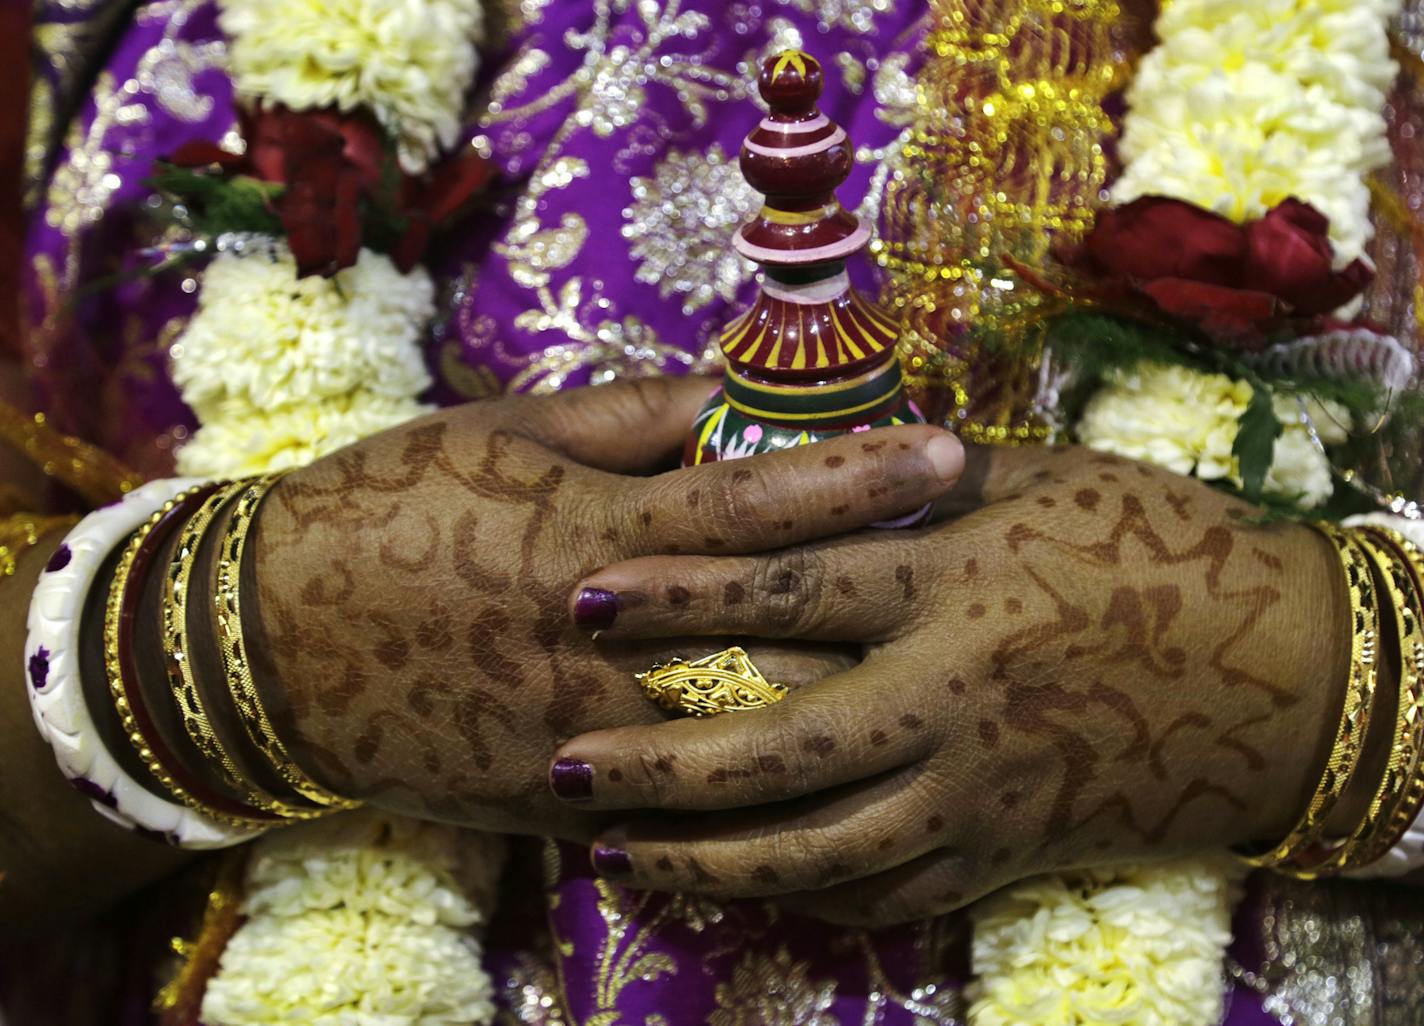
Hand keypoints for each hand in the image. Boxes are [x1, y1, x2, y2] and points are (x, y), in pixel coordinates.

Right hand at [247, 377, 964, 837]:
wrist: (264, 643)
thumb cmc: (386, 511)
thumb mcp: (496, 435)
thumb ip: (623, 419)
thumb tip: (727, 398)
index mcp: (592, 531)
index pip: (753, 501)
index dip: (854, 475)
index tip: (945, 451)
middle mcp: (605, 637)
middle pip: (776, 630)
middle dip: (886, 609)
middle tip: (985, 589)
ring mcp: (588, 730)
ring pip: (746, 735)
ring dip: (848, 713)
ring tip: (940, 694)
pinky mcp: (561, 798)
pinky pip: (679, 813)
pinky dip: (759, 805)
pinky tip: (839, 798)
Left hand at [547, 445, 1347, 921]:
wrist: (1286, 675)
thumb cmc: (1160, 549)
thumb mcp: (1041, 485)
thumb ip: (920, 478)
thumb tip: (811, 455)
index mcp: (958, 581)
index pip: (793, 587)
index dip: (681, 592)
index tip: (587, 593)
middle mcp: (957, 693)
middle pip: (784, 743)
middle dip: (662, 760)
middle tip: (566, 762)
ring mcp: (981, 788)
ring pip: (822, 847)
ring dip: (710, 855)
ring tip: (619, 850)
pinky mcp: (1006, 850)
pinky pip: (886, 891)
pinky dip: (801, 897)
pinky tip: (732, 888)